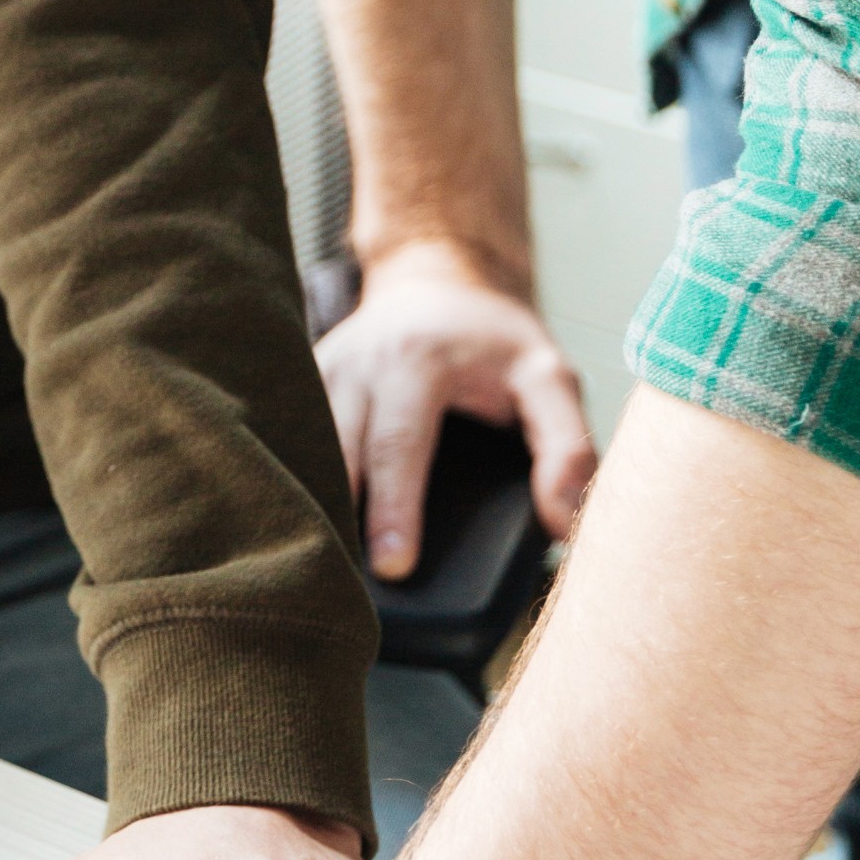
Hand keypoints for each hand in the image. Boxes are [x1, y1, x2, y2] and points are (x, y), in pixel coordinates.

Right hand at [322, 234, 594, 577]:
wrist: (435, 280)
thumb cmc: (493, 341)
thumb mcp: (548, 377)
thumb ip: (567, 447)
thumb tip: (563, 526)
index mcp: (418, 359)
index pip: (399, 444)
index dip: (395, 507)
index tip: (395, 565)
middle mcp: (359, 361)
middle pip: (337, 448)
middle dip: (340, 513)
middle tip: (347, 580)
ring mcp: (322, 368)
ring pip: (304, 442)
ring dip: (310, 497)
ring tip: (319, 558)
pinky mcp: (303, 380)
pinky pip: (293, 432)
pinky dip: (296, 474)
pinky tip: (302, 522)